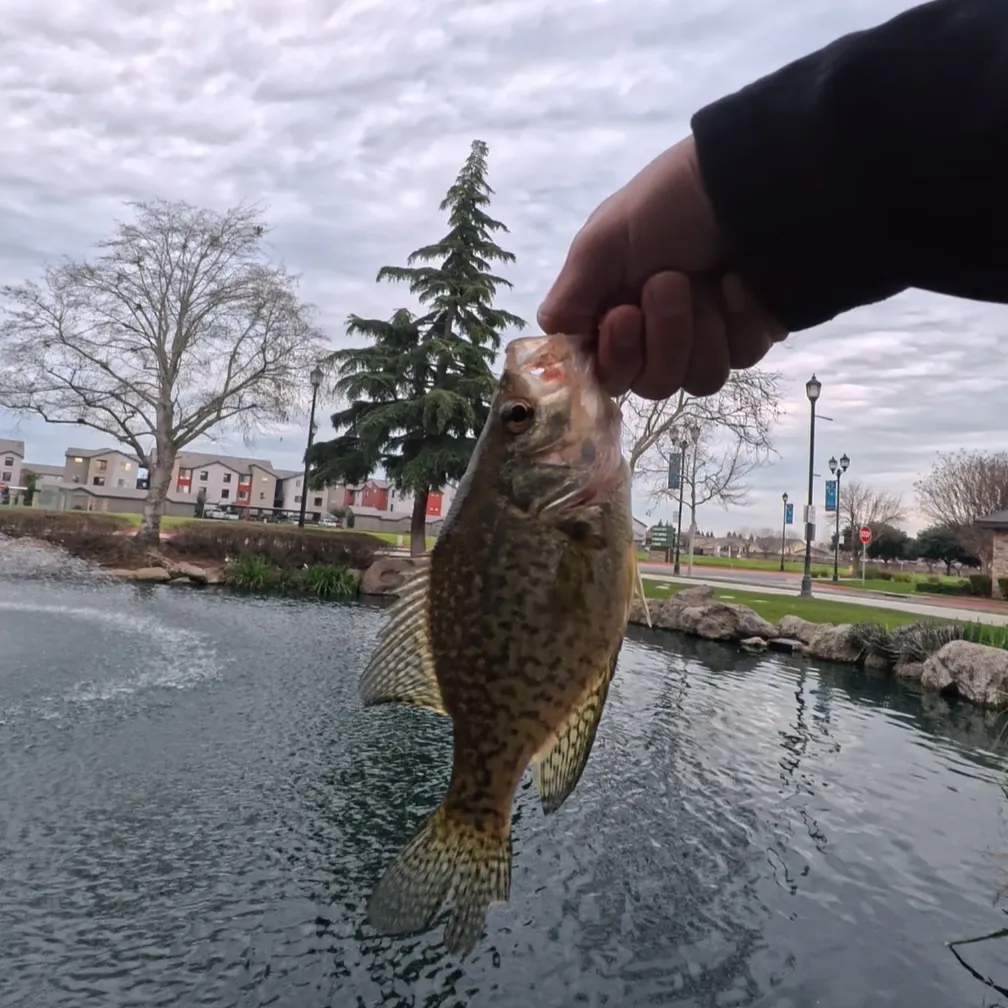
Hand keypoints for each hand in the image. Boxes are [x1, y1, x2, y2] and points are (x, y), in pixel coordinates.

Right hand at [537, 137, 787, 399]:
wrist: (743, 180)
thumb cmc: (665, 203)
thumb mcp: (604, 239)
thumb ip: (572, 294)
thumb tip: (551, 335)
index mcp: (615, 320)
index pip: (607, 376)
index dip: (617, 359)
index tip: (625, 317)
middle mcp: (657, 339)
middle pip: (655, 385)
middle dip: (665, 335)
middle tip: (672, 280)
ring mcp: (705, 341)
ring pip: (701, 379)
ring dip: (702, 326)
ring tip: (708, 278)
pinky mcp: (748, 336)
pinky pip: (743, 356)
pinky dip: (741, 317)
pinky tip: (739, 280)